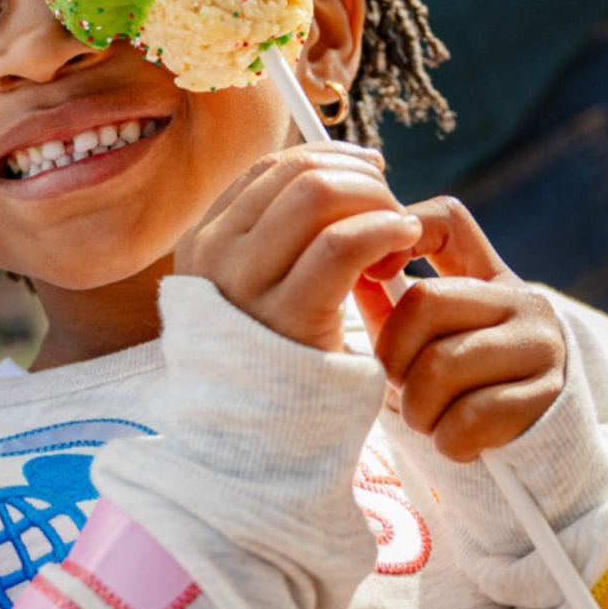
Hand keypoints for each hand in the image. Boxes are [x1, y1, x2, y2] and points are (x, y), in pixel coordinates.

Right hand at [174, 142, 419, 350]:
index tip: (373, 172)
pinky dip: (382, 228)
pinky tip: (404, 242)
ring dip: (373, 200)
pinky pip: (341, 244)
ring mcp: (244, 284)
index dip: (331, 157)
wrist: (255, 450)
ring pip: (318, 194)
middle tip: (392, 209)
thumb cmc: (276, 366)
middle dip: (359, 179)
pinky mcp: (287, 316)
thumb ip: (280, 240)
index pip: (272, 168)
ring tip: (399, 234)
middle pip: (298, 174)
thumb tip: (337, 172)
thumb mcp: (258, 292)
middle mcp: (214, 255)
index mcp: (203, 243)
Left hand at [353, 197, 566, 462]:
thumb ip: (392, 306)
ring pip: (441, 366)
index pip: (447, 218)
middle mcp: (524, 302)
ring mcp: (541, 346)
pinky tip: (455, 442)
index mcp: (490, 278)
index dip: (402, 231)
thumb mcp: (433, 342)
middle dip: (394, 356)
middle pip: (425, 302)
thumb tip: (350, 267)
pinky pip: (469, 417)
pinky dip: (447, 440)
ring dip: (417, 408)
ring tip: (425, 419)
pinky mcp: (546, 397)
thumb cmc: (465, 393)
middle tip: (398, 386)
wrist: (538, 454)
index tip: (373, 274)